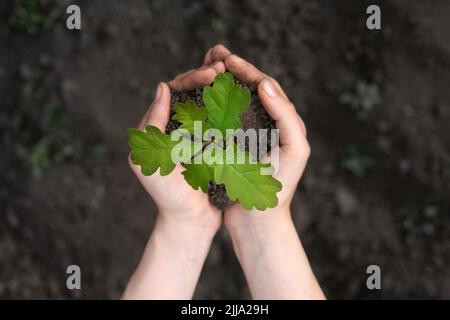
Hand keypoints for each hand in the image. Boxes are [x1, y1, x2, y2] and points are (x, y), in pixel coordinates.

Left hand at [128, 62, 227, 233]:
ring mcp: (196, 134)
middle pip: (191, 92)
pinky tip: (241, 96)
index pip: (174, 92)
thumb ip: (152, 124)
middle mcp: (176, 126)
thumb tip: (162, 86)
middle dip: (207, 76)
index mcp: (159, 126)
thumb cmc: (168, 194)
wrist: (190, 220)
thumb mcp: (150, 159)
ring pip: (207, 102)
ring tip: (234, 73)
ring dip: (219, 87)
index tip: (212, 72)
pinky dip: (228, 106)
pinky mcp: (213, 145)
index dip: (192, 78)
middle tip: (225, 67)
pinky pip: (220, 120)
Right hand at [203, 45, 322, 298]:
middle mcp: (266, 125)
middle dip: (232, 70)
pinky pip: (221, 121)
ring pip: (234, 102)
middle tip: (214, 55)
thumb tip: (265, 84)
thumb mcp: (294, 150)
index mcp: (283, 121)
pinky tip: (198, 99)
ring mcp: (248, 135)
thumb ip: (286, 116)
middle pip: (249, 89)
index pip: (267, 87)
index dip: (248, 70)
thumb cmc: (279, 187)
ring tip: (204, 70)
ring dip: (220, 84)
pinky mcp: (231, 148)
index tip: (228, 59)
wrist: (259, 220)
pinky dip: (211, 106)